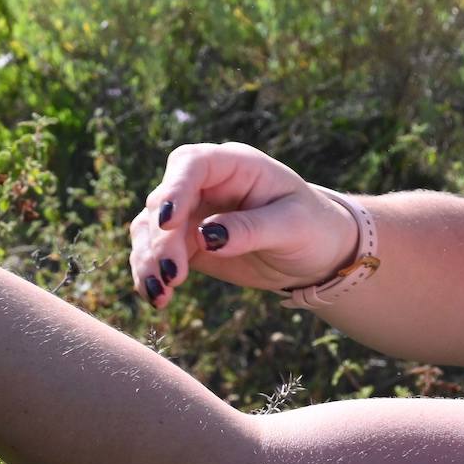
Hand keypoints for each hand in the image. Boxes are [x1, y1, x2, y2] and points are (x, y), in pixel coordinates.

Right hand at [128, 142, 359, 307]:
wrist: (315, 254)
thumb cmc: (313, 228)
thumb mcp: (293, 226)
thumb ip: (251, 228)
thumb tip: (207, 237)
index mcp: (233, 165)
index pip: (190, 164)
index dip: (173, 190)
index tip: (167, 223)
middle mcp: (203, 184)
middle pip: (162, 203)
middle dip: (162, 241)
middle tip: (174, 276)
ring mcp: (190, 213)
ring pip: (149, 229)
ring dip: (148, 261)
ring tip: (160, 295)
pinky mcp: (183, 242)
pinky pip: (152, 253)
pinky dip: (149, 274)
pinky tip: (156, 299)